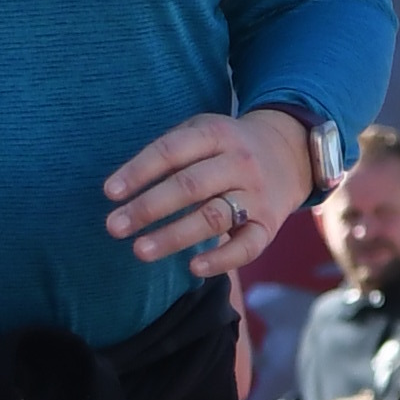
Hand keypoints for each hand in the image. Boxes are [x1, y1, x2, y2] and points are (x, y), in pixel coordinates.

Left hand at [105, 106, 310, 277]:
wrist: (290, 153)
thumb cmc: (227, 148)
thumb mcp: (204, 130)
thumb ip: (169, 150)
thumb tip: (121, 189)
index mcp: (217, 135)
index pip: (172, 151)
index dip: (139, 171)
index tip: (109, 193)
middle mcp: (239, 163)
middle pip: (190, 185)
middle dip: (148, 208)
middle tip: (113, 227)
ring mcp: (256, 195)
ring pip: (213, 217)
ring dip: (174, 236)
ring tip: (139, 251)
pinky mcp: (269, 225)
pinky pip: (247, 247)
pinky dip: (221, 260)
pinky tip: (192, 268)